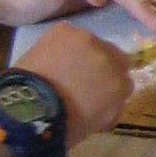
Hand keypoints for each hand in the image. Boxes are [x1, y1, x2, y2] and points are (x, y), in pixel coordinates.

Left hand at [16, 21, 133, 138]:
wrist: (30, 109)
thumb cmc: (64, 126)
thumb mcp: (98, 123)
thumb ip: (112, 105)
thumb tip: (109, 97)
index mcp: (121, 84)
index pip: (125, 80)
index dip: (110, 86)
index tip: (98, 93)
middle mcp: (110, 57)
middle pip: (113, 56)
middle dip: (101, 67)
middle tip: (82, 78)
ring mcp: (88, 40)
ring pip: (90, 44)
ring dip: (81, 54)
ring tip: (62, 67)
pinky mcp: (65, 30)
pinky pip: (68, 35)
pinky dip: (61, 45)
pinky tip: (50, 58)